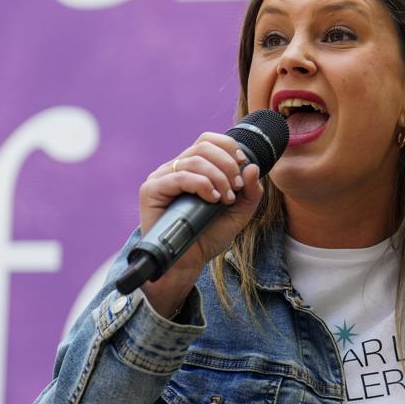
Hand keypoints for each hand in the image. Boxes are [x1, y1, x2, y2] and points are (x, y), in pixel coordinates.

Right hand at [136, 133, 264, 314]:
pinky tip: (212, 199)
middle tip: (237, 187)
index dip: (229, 147)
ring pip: (194, 160)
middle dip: (227, 164)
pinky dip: (201, 184)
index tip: (243, 165)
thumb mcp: (238, 213)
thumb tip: (252, 166)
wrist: (187, 263)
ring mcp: (162, 177)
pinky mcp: (151, 190)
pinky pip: (179, 176)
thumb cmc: (208, 236)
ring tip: (226, 199)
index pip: (209, 140)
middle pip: (203, 146)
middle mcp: (176, 168)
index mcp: (193, 168)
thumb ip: (251, 192)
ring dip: (218, 177)